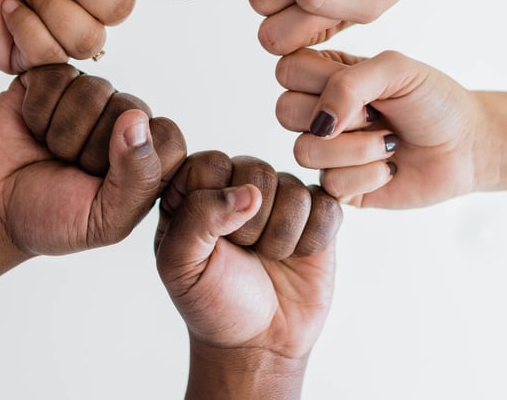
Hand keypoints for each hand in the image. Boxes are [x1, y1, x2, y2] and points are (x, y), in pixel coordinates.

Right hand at [0, 65, 185, 256]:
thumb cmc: (53, 218)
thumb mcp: (104, 221)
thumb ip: (136, 180)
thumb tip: (137, 120)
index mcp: (148, 156)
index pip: (168, 137)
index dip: (132, 162)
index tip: (102, 187)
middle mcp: (124, 120)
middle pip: (129, 107)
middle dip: (89, 148)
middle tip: (69, 167)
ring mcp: (88, 96)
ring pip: (92, 89)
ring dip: (61, 130)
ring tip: (50, 149)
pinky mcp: (52, 78)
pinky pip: (55, 76)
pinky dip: (37, 110)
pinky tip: (32, 128)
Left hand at [155, 152, 340, 365]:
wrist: (257, 342)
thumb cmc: (212, 301)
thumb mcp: (180, 265)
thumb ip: (197, 217)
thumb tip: (250, 191)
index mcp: (196, 188)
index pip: (211, 163)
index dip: (215, 202)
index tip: (212, 240)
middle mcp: (239, 184)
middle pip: (257, 171)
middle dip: (251, 225)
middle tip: (244, 252)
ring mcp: (282, 197)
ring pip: (294, 190)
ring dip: (281, 238)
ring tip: (268, 258)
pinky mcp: (319, 214)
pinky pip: (326, 207)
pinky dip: (311, 240)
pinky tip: (296, 258)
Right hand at [275, 48, 487, 208]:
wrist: (466, 146)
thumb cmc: (433, 101)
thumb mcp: (396, 69)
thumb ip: (349, 82)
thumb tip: (319, 123)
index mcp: (324, 75)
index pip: (287, 71)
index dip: (322, 81)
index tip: (364, 87)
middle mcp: (317, 111)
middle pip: (284, 112)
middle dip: (342, 116)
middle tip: (377, 115)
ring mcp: (324, 150)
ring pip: (304, 150)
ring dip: (358, 149)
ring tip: (389, 143)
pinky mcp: (338, 186)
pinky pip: (330, 183)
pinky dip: (369, 175)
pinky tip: (390, 167)